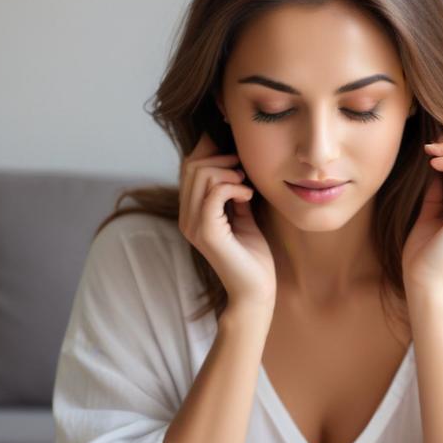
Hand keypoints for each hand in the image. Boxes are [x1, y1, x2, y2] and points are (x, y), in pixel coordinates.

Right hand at [178, 133, 275, 308]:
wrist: (255, 290)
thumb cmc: (252, 256)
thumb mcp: (242, 215)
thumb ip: (233, 193)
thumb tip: (235, 165)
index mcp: (191, 211)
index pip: (188, 166)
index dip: (210, 151)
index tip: (236, 155)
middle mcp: (186, 217)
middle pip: (191, 165)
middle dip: (221, 158)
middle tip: (243, 170)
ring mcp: (194, 225)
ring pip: (201, 175)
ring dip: (229, 172)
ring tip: (245, 185)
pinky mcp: (207, 232)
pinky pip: (214, 193)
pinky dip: (234, 187)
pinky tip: (248, 196)